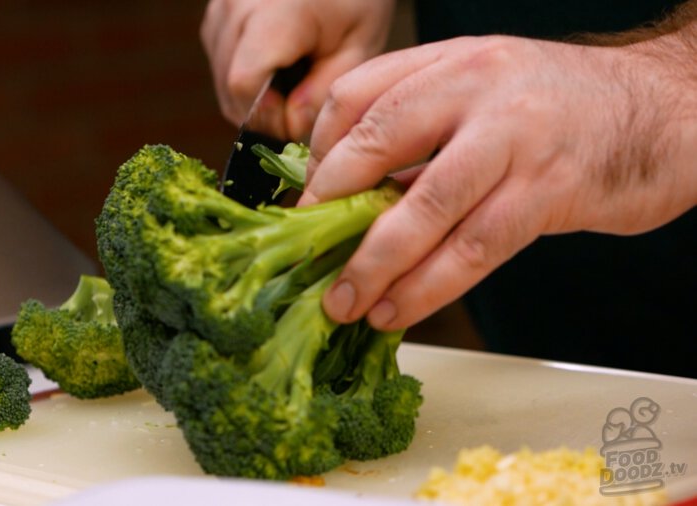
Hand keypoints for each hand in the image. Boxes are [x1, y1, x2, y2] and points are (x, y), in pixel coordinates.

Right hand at [201, 0, 394, 139]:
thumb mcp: (357, 46)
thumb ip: (323, 93)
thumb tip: (289, 129)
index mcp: (272, 15)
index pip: (244, 86)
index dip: (269, 117)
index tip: (300, 121)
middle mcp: (234, 8)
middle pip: (229, 88)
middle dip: (265, 112)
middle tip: (302, 107)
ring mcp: (220, 8)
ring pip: (221, 80)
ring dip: (255, 96)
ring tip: (295, 81)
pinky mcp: (216, 13)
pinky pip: (221, 61)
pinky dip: (247, 76)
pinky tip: (279, 65)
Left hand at [299, 34, 696, 329]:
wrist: (662, 112)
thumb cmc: (560, 111)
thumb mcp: (483, 95)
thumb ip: (422, 134)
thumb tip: (353, 200)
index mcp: (449, 61)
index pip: (356, 97)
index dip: (319, 156)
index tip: (304, 206)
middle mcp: (476, 86)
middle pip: (377, 143)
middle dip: (331, 211)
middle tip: (309, 261)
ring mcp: (513, 136)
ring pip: (423, 206)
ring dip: (375, 264)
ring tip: (345, 303)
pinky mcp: (549, 188)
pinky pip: (474, 246)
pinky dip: (428, 286)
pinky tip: (399, 309)